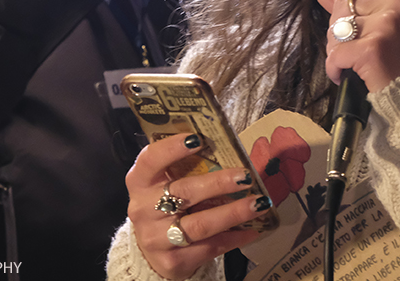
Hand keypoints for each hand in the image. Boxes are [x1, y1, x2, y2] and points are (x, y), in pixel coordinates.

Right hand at [126, 134, 272, 280]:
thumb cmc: (164, 203)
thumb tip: (227, 148)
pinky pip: (209, 247)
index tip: (199, 139)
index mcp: (140, 181)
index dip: (172, 148)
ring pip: (200, 224)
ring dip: (233, 213)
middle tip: (245, 176)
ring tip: (258, 203)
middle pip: (184, 192)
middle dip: (218, 183)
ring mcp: (156, 238)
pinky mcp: (172, 261)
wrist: (151, 250)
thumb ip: (186, 166)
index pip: (151, 160)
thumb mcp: (165, 182)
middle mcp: (143, 209)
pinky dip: (234, 237)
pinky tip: (253, 229)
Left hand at [315, 0, 399, 92]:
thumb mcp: (390, 19)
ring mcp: (387, 23)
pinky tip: (346, 73)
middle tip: (356, 43)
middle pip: (345, 0)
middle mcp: (399, 1)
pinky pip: (335, 53)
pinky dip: (335, 67)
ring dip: (336, 46)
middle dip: (341, 24)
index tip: (351, 10)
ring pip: (336, 26)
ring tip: (352, 59)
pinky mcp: (372, 48)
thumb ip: (355, 0)